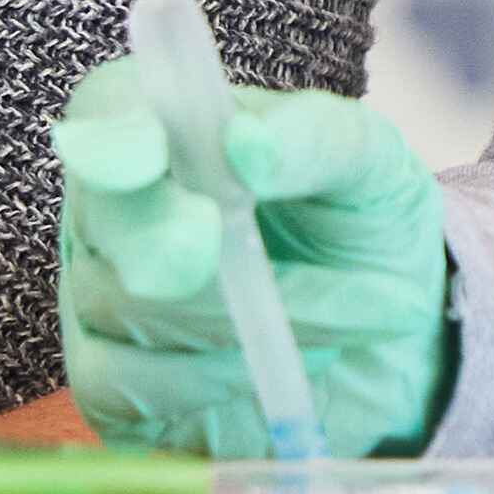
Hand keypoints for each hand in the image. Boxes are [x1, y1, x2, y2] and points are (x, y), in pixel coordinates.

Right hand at [47, 60, 449, 457]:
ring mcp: (103, 297)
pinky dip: (211, 378)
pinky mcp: (112, 385)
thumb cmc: (362, 222)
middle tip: (216, 245)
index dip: (114, 129)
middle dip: (162, 235)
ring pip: (125, 307)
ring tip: (344, 314)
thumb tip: (247, 146)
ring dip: (240, 316)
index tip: (145, 154)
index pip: (108, 107)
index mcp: (167, 126)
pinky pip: (124, 387)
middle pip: (101, 215)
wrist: (392, 331)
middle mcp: (116, 207)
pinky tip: (278, 364)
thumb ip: (315, 139)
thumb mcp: (370, 164)